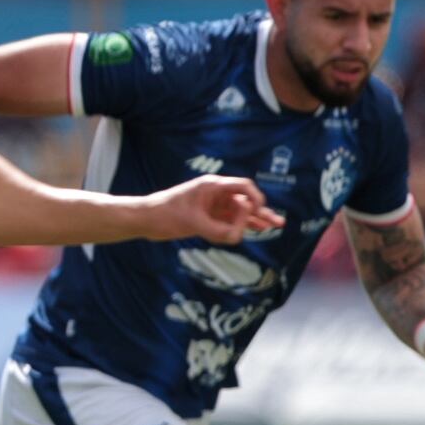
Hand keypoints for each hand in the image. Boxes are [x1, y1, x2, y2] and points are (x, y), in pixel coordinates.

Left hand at [140, 174, 282, 244]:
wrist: (146, 219)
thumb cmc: (165, 215)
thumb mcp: (193, 224)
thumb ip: (218, 230)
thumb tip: (237, 237)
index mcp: (212, 186)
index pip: (243, 187)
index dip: (255, 198)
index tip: (256, 212)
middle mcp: (217, 194)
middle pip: (247, 200)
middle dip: (263, 211)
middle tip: (279, 222)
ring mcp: (214, 206)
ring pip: (241, 212)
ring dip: (257, 219)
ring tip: (275, 226)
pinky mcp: (210, 217)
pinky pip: (232, 220)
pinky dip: (244, 224)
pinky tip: (258, 230)